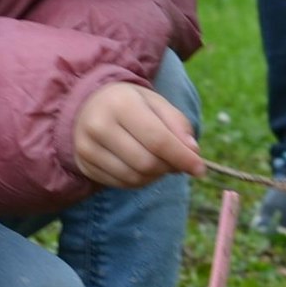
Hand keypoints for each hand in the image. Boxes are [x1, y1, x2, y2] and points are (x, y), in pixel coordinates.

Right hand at [72, 81, 204, 188]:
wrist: (87, 104)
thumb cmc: (129, 102)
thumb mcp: (156, 102)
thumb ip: (178, 124)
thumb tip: (193, 152)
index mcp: (120, 104)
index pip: (158, 140)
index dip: (182, 158)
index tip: (200, 169)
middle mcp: (99, 126)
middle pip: (146, 163)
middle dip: (169, 167)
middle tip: (177, 162)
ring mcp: (87, 148)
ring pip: (134, 178)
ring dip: (155, 176)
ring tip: (159, 163)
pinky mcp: (84, 165)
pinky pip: (121, 184)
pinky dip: (139, 181)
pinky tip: (142, 167)